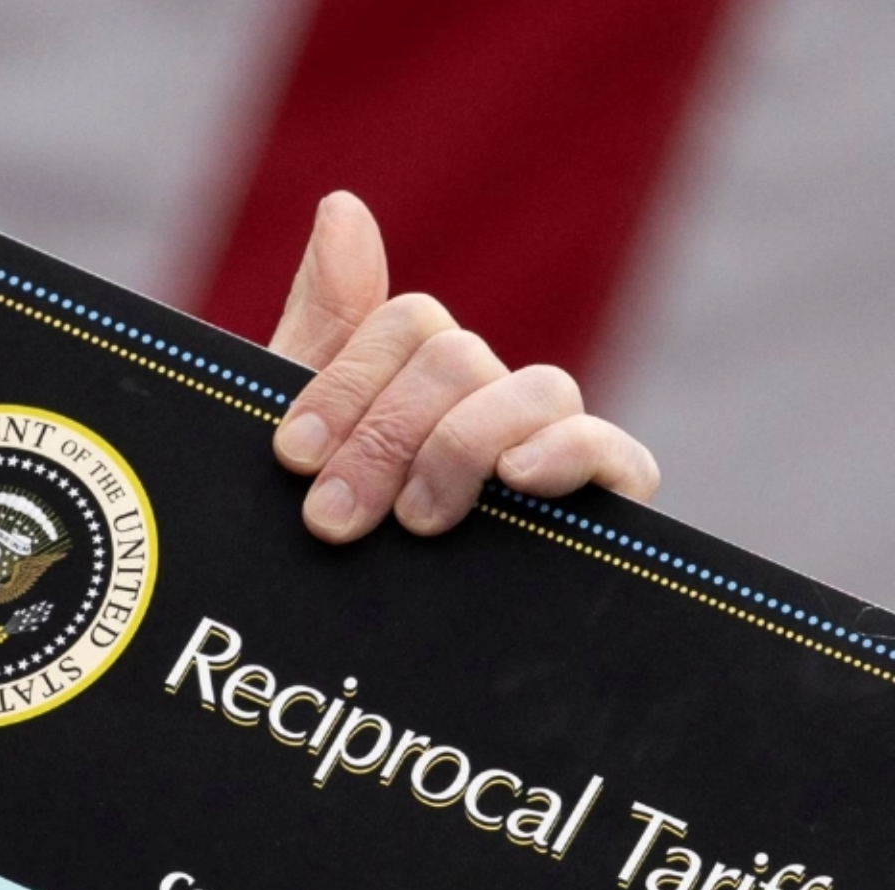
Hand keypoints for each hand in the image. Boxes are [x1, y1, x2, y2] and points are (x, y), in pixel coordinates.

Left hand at [268, 192, 659, 543]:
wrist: (349, 674)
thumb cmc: (318, 536)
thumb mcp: (296, 442)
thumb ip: (319, 331)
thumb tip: (344, 203)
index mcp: (411, 380)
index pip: (406, 323)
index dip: (344, 384)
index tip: (288, 457)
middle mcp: (482, 401)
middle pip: (458, 356)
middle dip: (384, 435)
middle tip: (332, 517)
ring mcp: (543, 450)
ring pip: (532, 388)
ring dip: (461, 446)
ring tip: (416, 522)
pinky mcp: (598, 509)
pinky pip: (614, 454)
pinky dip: (567, 454)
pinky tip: (518, 481)